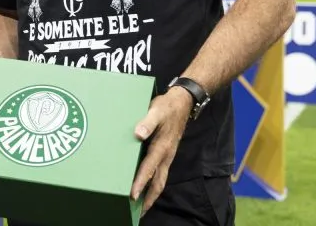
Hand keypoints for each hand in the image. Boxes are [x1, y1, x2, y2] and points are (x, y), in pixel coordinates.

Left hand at [130, 87, 192, 215]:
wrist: (183, 102)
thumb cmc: (167, 107)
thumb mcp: (156, 110)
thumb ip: (147, 123)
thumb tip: (138, 134)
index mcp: (162, 147)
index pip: (149, 168)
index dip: (140, 182)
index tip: (132, 195)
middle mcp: (166, 156)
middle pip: (158, 183)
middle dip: (148, 198)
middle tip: (138, 212)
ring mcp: (167, 156)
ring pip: (160, 180)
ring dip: (151, 194)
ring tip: (141, 206)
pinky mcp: (166, 153)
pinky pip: (160, 173)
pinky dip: (153, 184)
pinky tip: (146, 187)